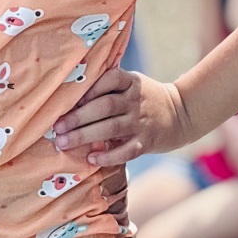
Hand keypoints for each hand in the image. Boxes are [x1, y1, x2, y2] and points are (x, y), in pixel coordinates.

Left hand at [51, 68, 188, 166]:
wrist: (181, 114)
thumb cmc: (145, 99)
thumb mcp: (132, 84)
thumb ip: (109, 88)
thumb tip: (71, 98)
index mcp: (131, 82)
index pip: (109, 79)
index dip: (90, 88)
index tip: (69, 100)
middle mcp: (135, 100)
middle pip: (104, 106)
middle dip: (78, 117)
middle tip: (57, 127)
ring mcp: (141, 121)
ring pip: (111, 128)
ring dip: (85, 136)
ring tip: (64, 142)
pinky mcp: (147, 142)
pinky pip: (126, 151)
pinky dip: (108, 156)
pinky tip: (91, 158)